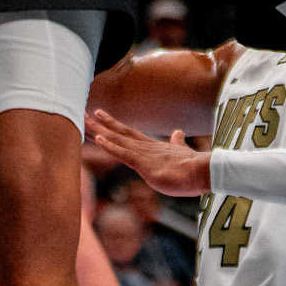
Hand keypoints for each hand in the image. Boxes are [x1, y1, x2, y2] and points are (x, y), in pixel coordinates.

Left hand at [86, 108, 211, 196]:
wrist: (202, 171)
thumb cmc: (192, 166)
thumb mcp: (181, 152)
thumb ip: (177, 142)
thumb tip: (178, 132)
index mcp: (151, 146)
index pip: (127, 133)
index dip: (112, 124)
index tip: (99, 114)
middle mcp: (144, 146)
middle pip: (118, 132)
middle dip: (100, 124)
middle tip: (84, 113)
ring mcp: (143, 154)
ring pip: (116, 139)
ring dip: (99, 131)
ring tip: (84, 121)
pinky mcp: (144, 164)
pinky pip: (123, 153)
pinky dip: (109, 146)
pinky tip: (99, 139)